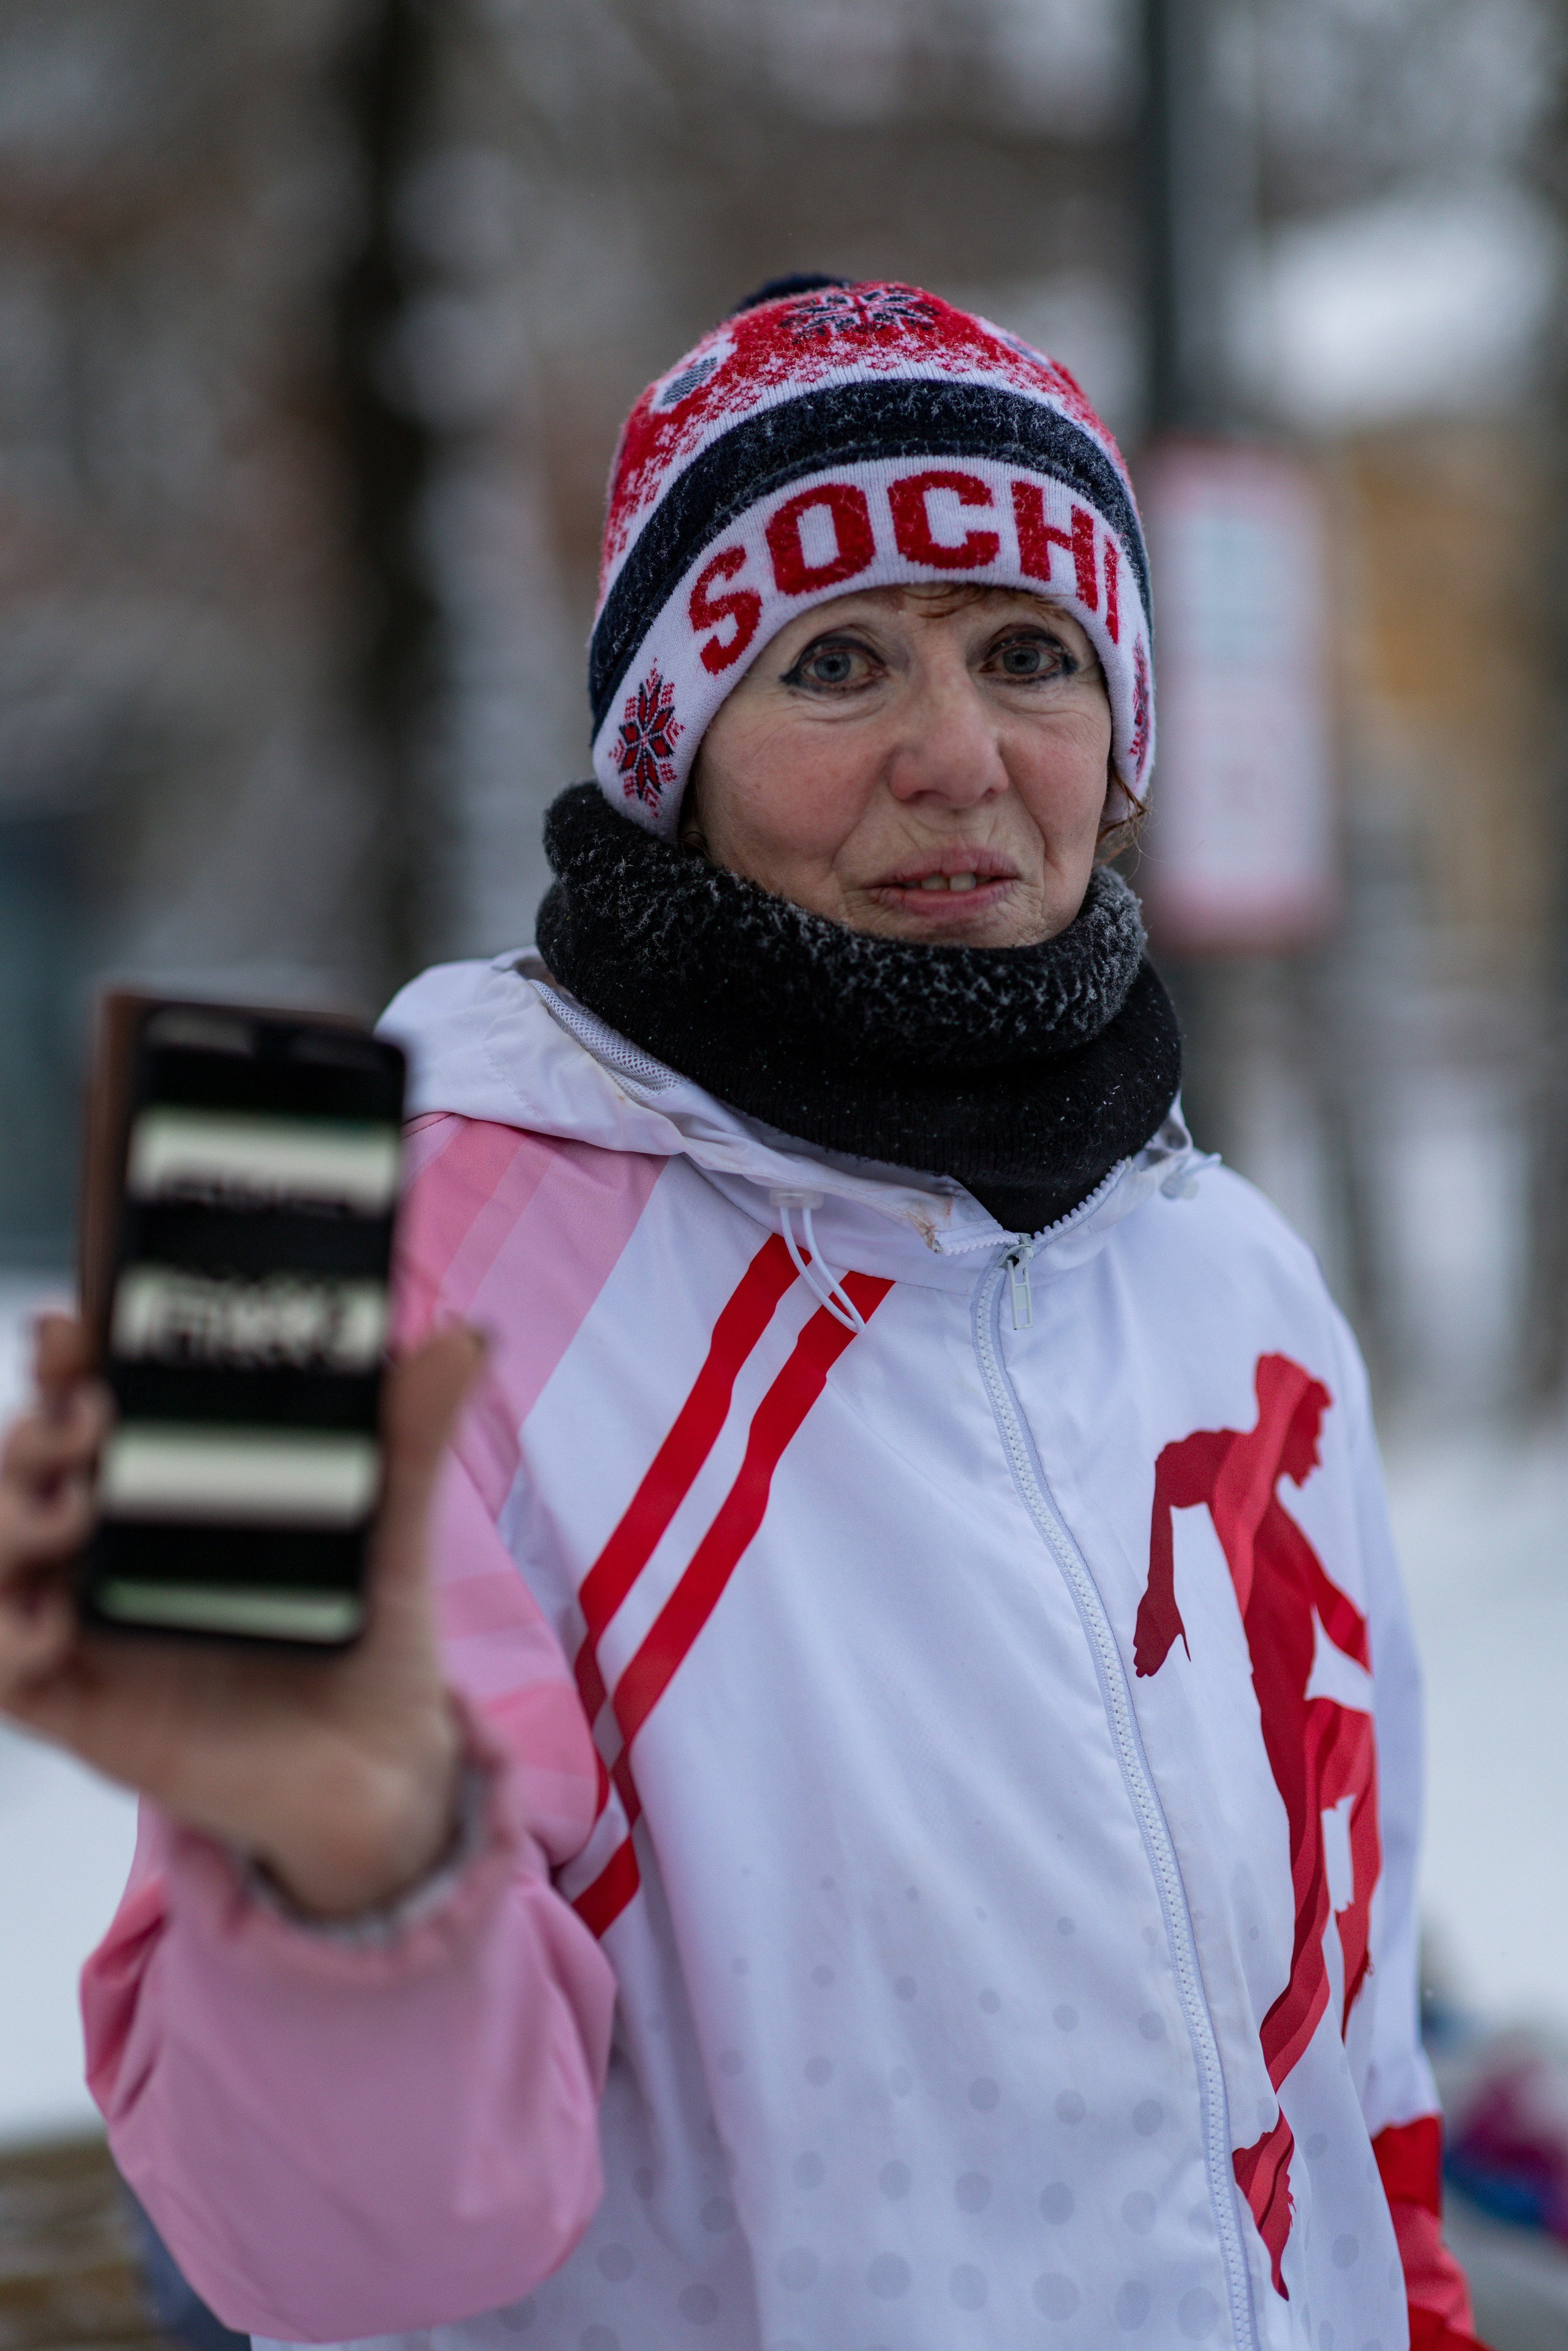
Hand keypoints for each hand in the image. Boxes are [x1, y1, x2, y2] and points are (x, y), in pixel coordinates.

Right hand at [0, 1314, 483, 1917]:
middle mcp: (115, 1549)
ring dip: (7, 1516)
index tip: (77, 1326)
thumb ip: (409, 1435)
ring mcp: (93, 1628)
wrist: (386, 1768)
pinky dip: (6, 1638)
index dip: (67, 1361)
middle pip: (21, 1468)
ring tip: (74, 1508)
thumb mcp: (390, 1528)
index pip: (87, 1405)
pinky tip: (52, 1619)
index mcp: (170, 1490)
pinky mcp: (89, 1711)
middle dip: (29, 1429)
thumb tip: (464, 1337)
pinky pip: (5, 1674)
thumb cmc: (369, 1635)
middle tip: (88, 1419)